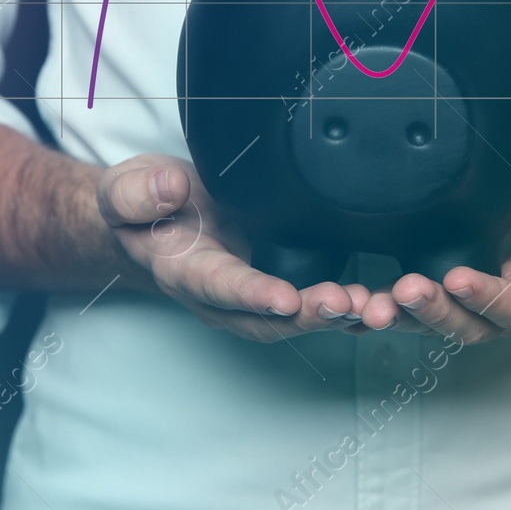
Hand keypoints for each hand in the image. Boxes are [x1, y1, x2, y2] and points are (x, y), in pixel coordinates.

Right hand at [96, 154, 370, 341]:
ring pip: (299, 319)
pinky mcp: (284, 283)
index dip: (252, 295)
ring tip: (373, 308)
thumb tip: (170, 190)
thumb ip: (137, 193)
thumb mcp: (123, 190)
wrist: (157, 220)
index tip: (282, 298)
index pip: (219, 286)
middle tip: (342, 304)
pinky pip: (318, 304)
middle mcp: (225, 296)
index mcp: (186, 271)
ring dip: (338, 317)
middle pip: (268, 319)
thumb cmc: (144, 206)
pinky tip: (387, 304)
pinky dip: (353, 310)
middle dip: (307, 316)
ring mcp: (256, 296)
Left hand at [357, 196, 510, 343]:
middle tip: (404, 291)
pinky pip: (417, 297)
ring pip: (432, 317)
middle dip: (431, 311)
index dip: (486, 297)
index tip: (460, 278)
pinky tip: (350, 295)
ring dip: (398, 312)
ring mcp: (478, 296)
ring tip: (365, 302)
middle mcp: (504, 308)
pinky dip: (384, 301)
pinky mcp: (456, 276)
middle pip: (463, 323)